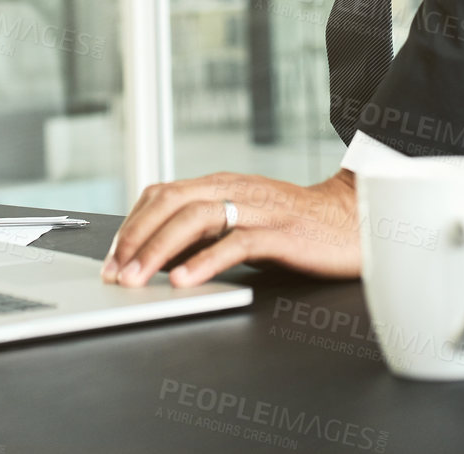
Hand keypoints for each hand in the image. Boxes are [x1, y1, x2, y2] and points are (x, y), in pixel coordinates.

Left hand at [100, 168, 360, 288]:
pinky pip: (236, 243)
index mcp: (221, 183)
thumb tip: (156, 253)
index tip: (111, 258)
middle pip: (170, 202)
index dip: (131, 225)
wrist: (353, 221)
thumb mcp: (242, 220)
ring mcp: (258, 208)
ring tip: (137, 280)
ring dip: (158, 250)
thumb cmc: (294, 226)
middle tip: (114, 273)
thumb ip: (204, 229)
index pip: (161, 194)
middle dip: (135, 238)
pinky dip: (204, 261)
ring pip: (195, 218)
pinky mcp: (280, 232)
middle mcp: (235, 188)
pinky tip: (184, 280)